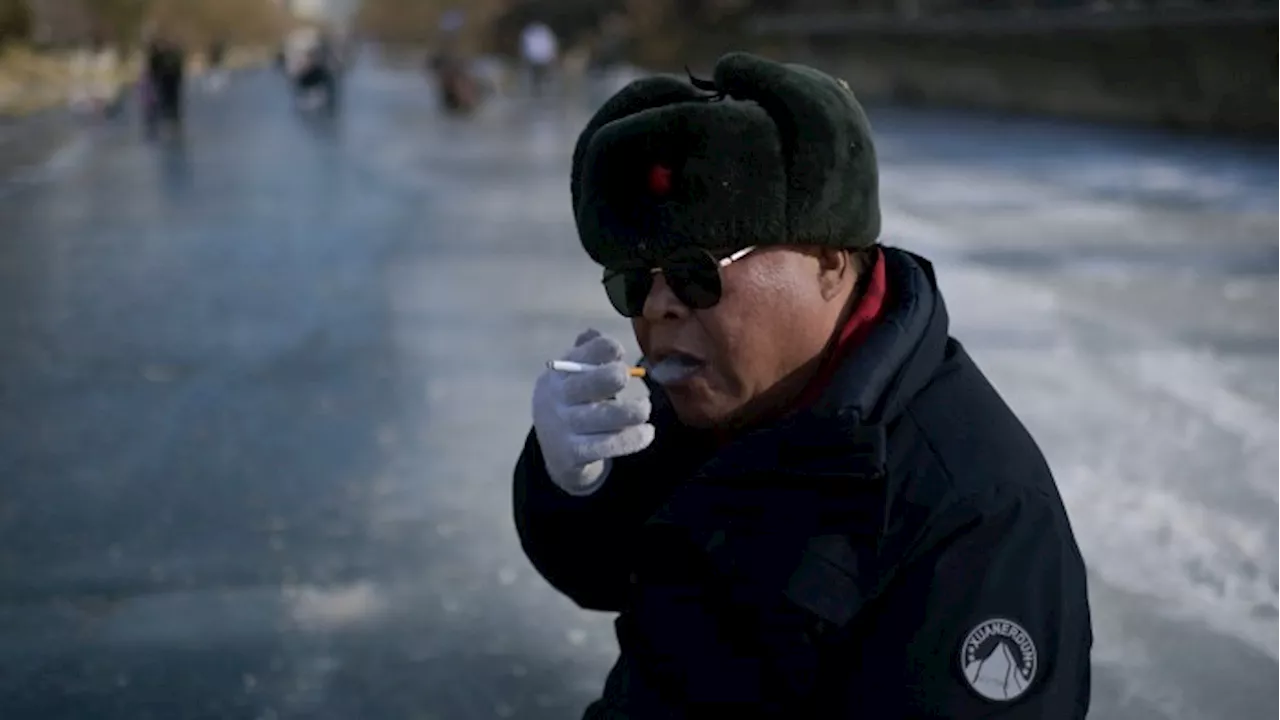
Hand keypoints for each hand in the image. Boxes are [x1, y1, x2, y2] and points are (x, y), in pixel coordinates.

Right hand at [533, 330, 654, 494]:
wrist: (554, 453)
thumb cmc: (575, 405)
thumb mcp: (574, 379)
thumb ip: (586, 354)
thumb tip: (594, 333)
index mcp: (558, 375)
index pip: (580, 354)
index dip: (603, 349)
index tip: (619, 352)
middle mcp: (557, 399)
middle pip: (589, 383)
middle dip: (613, 377)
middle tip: (628, 379)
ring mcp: (564, 427)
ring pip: (603, 417)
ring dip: (631, 411)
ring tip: (644, 408)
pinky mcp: (573, 454)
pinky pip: (608, 445)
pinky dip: (632, 439)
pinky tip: (646, 433)